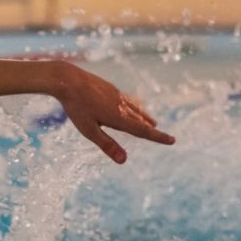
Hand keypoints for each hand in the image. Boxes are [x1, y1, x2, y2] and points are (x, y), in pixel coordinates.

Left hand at [54, 64, 174, 163]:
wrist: (68, 80)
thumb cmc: (76, 107)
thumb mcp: (89, 130)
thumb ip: (107, 144)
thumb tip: (124, 161)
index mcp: (119, 118)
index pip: (143, 131)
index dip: (158, 137)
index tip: (172, 140)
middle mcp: (121, 106)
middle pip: (140, 121)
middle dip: (151, 129)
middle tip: (163, 136)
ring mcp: (116, 95)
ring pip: (135, 109)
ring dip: (144, 117)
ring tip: (152, 122)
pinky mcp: (109, 88)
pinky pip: (126, 100)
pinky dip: (133, 105)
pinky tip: (130, 105)